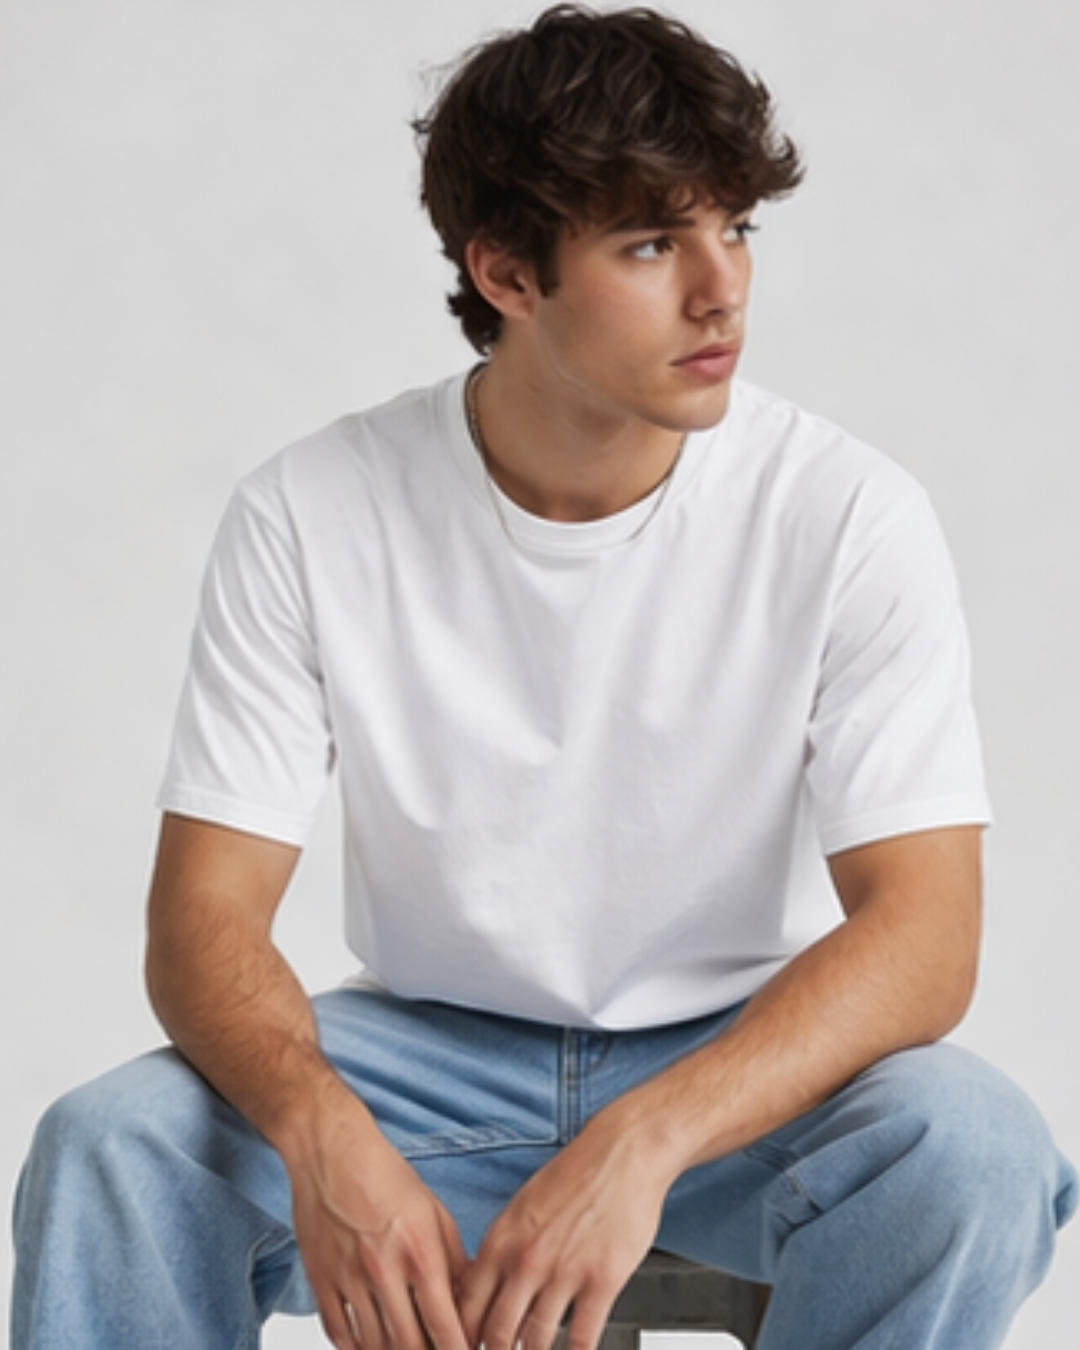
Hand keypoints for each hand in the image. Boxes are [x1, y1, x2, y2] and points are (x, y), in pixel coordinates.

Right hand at [287, 1107, 470, 1349]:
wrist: (330, 1150)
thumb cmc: (385, 1174)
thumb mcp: (433, 1210)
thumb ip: (453, 1257)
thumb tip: (468, 1299)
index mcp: (419, 1250)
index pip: (444, 1324)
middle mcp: (384, 1269)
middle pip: (408, 1346)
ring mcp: (348, 1277)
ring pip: (372, 1346)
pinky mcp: (320, 1278)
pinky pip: (337, 1333)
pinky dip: (355, 1349)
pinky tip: (368, 1347)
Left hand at [457, 1110, 670, 1349]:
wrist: (623, 1152)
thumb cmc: (576, 1173)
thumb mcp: (524, 1205)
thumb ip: (503, 1247)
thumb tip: (484, 1285)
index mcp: (502, 1238)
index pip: (466, 1303)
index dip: (460, 1334)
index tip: (463, 1346)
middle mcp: (527, 1259)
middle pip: (496, 1330)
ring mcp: (563, 1272)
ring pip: (535, 1339)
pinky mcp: (601, 1281)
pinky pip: (581, 1337)